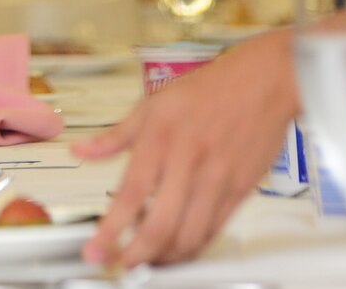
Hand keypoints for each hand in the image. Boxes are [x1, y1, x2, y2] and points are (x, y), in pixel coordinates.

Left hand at [74, 29, 298, 267]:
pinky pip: (214, 230)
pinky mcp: (240, 189)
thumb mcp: (153, 104)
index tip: (95, 250)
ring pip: (189, 236)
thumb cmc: (209, 89)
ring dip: (165, 257)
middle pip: (160, 225)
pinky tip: (179, 246)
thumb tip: (81, 150)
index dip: (110, 230)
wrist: (264, 81)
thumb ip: (114, 136)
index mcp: (160, 137)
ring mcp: (217, 178)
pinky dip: (193, 247)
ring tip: (149, 257)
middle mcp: (188, 160)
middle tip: (121, 264)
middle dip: (136, 256)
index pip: (129, 194)